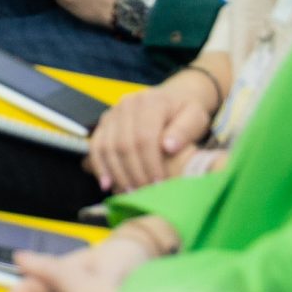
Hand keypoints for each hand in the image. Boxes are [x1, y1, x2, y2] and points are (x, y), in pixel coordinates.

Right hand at [87, 69, 218, 193]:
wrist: (174, 96)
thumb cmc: (186, 112)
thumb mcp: (196, 117)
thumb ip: (185, 130)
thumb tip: (168, 147)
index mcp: (151, 102)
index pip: (145, 137)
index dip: (150, 164)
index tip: (159, 185)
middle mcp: (127, 104)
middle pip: (124, 144)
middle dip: (133, 173)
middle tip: (144, 195)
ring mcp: (113, 112)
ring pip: (107, 146)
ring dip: (116, 173)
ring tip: (129, 193)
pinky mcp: (104, 122)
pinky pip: (96, 146)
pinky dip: (99, 166)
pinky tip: (107, 184)